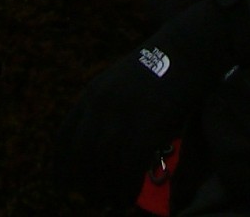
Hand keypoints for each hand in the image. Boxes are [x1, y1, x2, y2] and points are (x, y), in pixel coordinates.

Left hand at [55, 0, 234, 206]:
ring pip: (104, 164)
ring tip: (111, 202)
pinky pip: (130, 166)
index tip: (62, 183)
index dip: (61, 165)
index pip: (64, 136)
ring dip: (106, 189)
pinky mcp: (147, 123)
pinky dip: (127, 186)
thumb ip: (106, 108)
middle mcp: (101, 104)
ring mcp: (123, 113)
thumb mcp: (121, 82)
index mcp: (92, 93)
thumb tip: (102, 144)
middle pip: (81, 155)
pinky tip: (130, 195)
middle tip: (92, 199)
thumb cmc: (160, 65)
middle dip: (84, 182)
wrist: (188, 47)